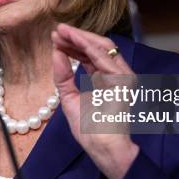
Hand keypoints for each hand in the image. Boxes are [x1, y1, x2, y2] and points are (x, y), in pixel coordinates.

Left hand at [51, 23, 139, 178]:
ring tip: (62, 32)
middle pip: (97, 48)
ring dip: (81, 37)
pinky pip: (105, 59)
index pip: (89, 55)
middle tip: (57, 30)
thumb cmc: (89, 130)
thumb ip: (64, 77)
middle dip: (76, 37)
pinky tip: (74, 40)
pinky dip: (88, 47)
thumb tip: (56, 53)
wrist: (102, 149)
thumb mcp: (69, 98)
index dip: (72, 45)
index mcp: (105, 79)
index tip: (55, 37)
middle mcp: (115, 74)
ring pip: (103, 47)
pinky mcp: (122, 81)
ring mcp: (122, 77)